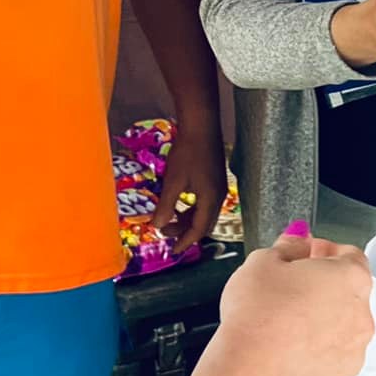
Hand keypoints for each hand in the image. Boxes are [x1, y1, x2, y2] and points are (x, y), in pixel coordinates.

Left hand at [153, 114, 227, 254]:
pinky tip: (178, 202)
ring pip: (204, 212)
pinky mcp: (215, 178)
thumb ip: (166, 206)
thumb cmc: (187, 153)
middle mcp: (218, 196)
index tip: (174, 250)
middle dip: (185, 232)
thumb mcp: (173, 181)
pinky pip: (204, 201)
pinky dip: (191, 207)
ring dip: (187, 219)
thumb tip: (156, 227)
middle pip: (204, 223)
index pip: (199, 229)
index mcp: (210, 200)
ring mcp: (218, 187)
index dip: (185, 241)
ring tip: (168, 219)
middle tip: (166, 234)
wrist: (201, 125)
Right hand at [213, 226, 374, 375]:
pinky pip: (328, 358)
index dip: (324, 251)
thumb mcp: (263, 262)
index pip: (350, 255)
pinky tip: (283, 350)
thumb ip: (289, 246)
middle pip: (347, 293)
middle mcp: (361, 315)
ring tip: (282, 323)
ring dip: (319, 321)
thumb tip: (298, 240)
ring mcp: (353, 352)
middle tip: (288, 287)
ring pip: (339, 328)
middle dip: (321, 287)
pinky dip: (312, 352)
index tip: (304, 254)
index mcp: (350, 278)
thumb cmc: (258, 316)